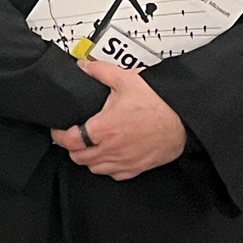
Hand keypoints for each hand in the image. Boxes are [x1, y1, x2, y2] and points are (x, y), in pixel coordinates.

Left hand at [50, 56, 187, 179]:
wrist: (183, 120)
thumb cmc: (159, 103)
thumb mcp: (126, 79)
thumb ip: (101, 72)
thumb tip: (85, 67)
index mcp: (104, 128)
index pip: (69, 140)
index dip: (58, 135)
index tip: (58, 130)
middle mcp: (111, 148)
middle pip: (78, 156)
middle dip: (72, 146)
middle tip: (74, 135)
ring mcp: (123, 161)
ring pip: (93, 168)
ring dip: (88, 158)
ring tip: (90, 145)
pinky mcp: (136, 168)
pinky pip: (113, 175)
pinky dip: (106, 167)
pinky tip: (110, 155)